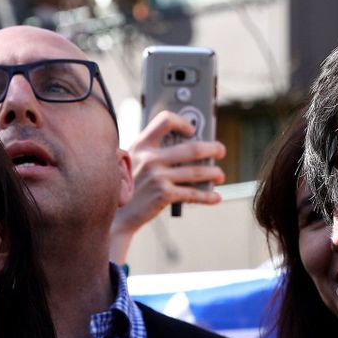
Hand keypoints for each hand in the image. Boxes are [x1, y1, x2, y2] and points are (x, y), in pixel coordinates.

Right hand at [108, 111, 226, 261]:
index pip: (164, 121)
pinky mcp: (164, 195)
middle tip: (221, 150)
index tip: (192, 130)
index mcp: (141, 145)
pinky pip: (193, 193)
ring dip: (213, 173)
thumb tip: (186, 148)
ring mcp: (158, 176)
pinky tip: (216, 197)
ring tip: (220, 175)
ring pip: (196, 172)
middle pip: (191, 148)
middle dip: (211, 148)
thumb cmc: (128, 188)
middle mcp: (150, 158)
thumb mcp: (132, 162)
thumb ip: (151, 153)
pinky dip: (208, 196)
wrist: (116, 216)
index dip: (182, 122)